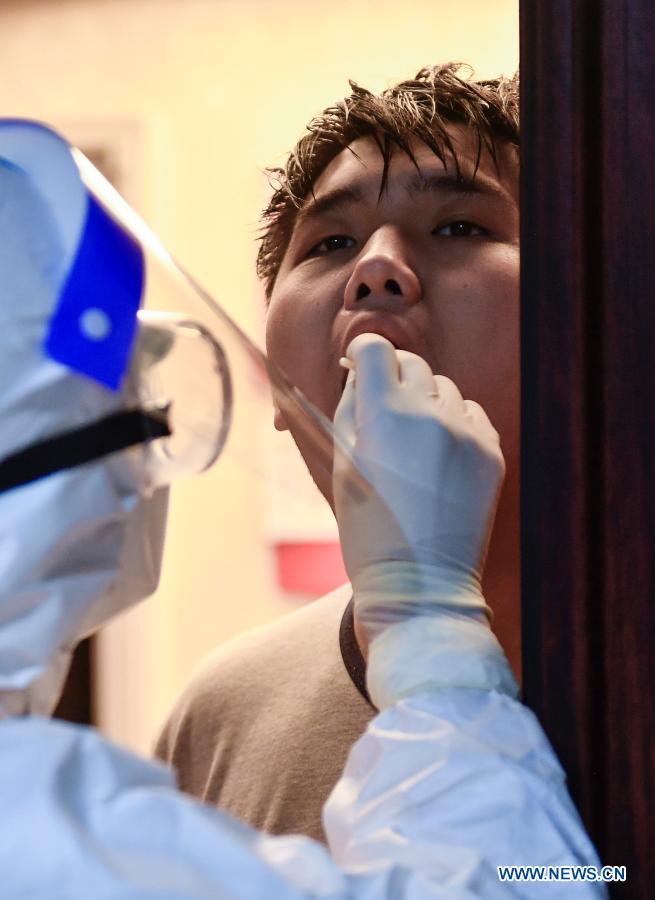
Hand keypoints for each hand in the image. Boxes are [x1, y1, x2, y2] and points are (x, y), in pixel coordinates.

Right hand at [333, 333, 504, 641]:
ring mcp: (466, 433)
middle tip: (382, 408)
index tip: (357, 364)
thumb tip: (359, 373)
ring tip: (412, 443)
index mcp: (384, 414)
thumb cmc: (369, 529)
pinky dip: (454, 423)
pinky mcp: (491, 453)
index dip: (361, 352)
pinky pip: (471, 415)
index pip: (376, 348)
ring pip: (444, 388)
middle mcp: (429, 414)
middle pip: (412, 363)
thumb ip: (350, 409)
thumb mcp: (343, 465)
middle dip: (393, 376)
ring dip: (425, 401)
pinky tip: (439, 455)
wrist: (420, 585)